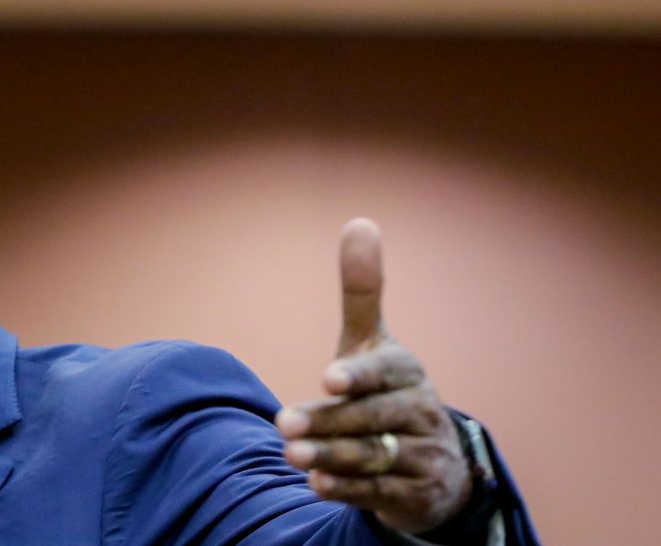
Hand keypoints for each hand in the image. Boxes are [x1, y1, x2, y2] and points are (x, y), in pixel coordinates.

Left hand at [275, 218, 471, 533]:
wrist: (432, 459)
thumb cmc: (387, 389)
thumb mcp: (372, 342)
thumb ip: (363, 291)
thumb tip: (360, 222)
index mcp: (406, 371)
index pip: (385, 372)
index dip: (359, 376)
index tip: (328, 379)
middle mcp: (419, 412)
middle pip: (371, 418)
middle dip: (328, 422)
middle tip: (283, 424)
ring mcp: (420, 455)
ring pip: (374, 457)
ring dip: (332, 457)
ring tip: (293, 456)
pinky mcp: (413, 493)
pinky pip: (379, 493)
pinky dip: (348, 489)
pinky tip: (317, 483)